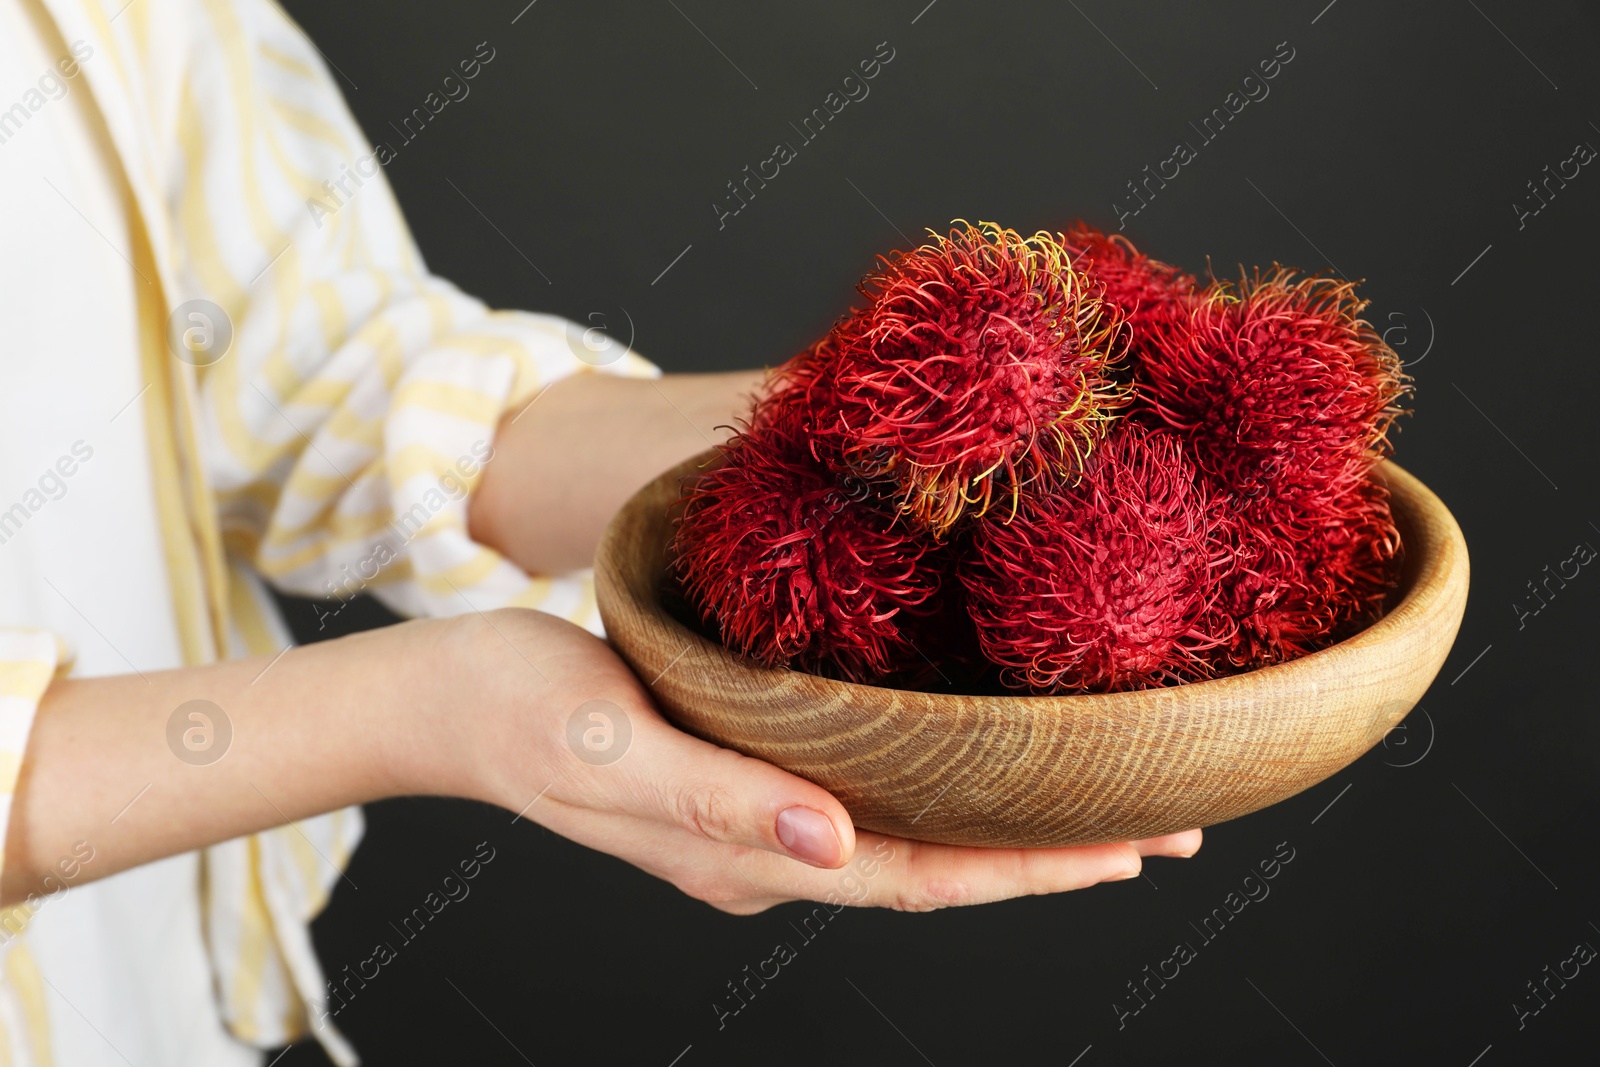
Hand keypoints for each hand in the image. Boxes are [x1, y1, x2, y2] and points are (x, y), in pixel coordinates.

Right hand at [448, 609, 1201, 914]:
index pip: (920, 877)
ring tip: (1103, 799)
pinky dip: (941, 785)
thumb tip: (836, 844)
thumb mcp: (613, 749)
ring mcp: (755, 820)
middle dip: (1052, 854)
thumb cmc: (521, 709)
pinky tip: (973, 756)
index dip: (1029, 869)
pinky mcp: (741, 773)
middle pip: (937, 866)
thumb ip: (720, 803)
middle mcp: (768, 851)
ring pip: (911, 833)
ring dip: (1007, 823)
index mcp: (748, 856)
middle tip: (1171, 824)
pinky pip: (869, 793)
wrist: (446, 697)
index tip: (1136, 847)